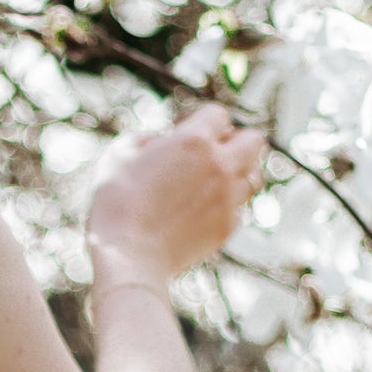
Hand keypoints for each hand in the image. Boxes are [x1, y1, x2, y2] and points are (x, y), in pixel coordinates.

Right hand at [88, 103, 266, 285]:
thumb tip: (161, 139)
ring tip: (213, 181)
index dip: (200, 119)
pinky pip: (239, 207)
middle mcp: (220, 166)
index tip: (181, 130)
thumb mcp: (120, 153)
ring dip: (238, 173)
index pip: (218, 115)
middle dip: (235, 141)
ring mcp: (228, 198)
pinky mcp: (227, 227)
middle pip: (254, 140)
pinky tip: (201, 209)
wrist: (129, 256)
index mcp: (194, 141)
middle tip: (210, 152)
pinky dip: (226, 204)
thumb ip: (147, 137)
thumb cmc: (116, 203)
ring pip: (254, 175)